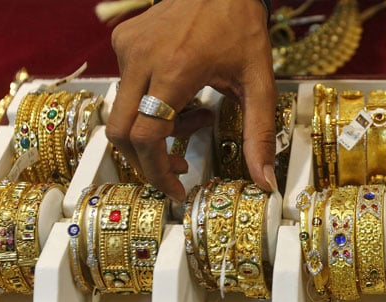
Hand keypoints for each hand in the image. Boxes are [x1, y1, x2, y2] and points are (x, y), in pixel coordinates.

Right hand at [106, 0, 276, 200]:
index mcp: (175, 71)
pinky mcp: (122, 42)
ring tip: (195, 118)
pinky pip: (125, 89)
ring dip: (153, 131)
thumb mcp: (259, 82)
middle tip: (179, 167)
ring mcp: (127, 49)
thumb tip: (264, 182)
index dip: (158, 172)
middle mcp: (142, 60)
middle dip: (147, 160)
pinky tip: (182, 95)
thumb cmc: (242, 27)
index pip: (147, 138)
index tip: (176, 190)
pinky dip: (149, 106)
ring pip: (123, 113)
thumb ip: (259, 134)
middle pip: (121, 133)